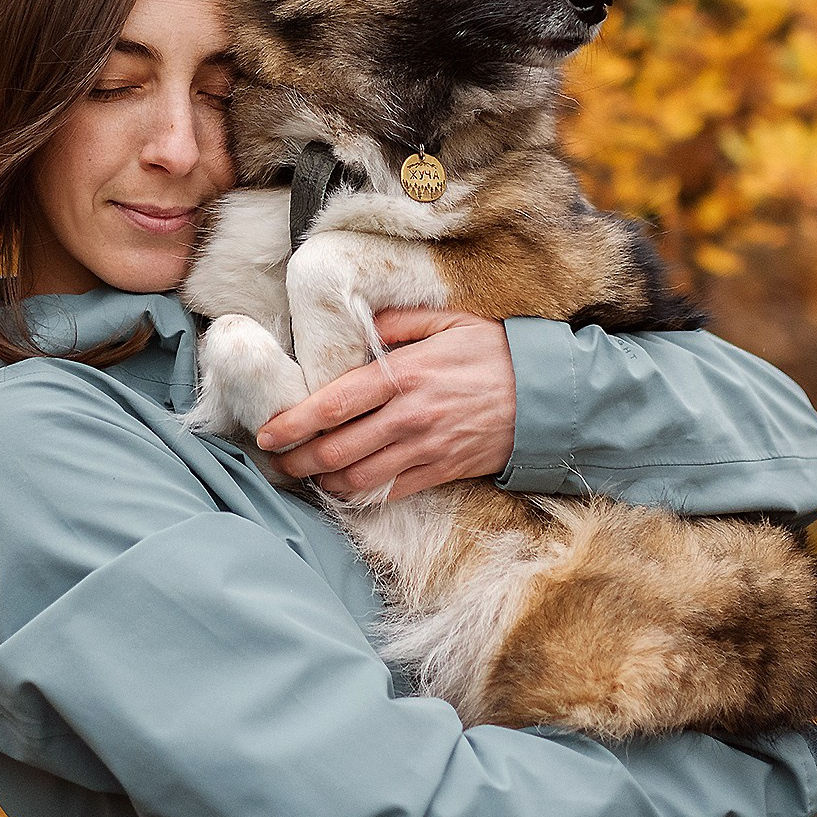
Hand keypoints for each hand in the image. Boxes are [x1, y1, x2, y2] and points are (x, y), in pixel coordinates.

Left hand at [254, 309, 516, 502]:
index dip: (295, 421)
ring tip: (304, 475)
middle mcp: (410, 417)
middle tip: (276, 460)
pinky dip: (359, 495)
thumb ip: (399, 322)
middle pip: (337, 448)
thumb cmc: (497, 352)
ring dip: (323, 480)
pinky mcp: (441, 471)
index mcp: (406, 375)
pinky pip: (390, 492)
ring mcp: (426, 449)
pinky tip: (343, 489)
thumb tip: (361, 324)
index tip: (268, 431)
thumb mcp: (450, 320)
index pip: (335, 403)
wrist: (549, 397)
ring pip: (358, 478)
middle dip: (298, 459)